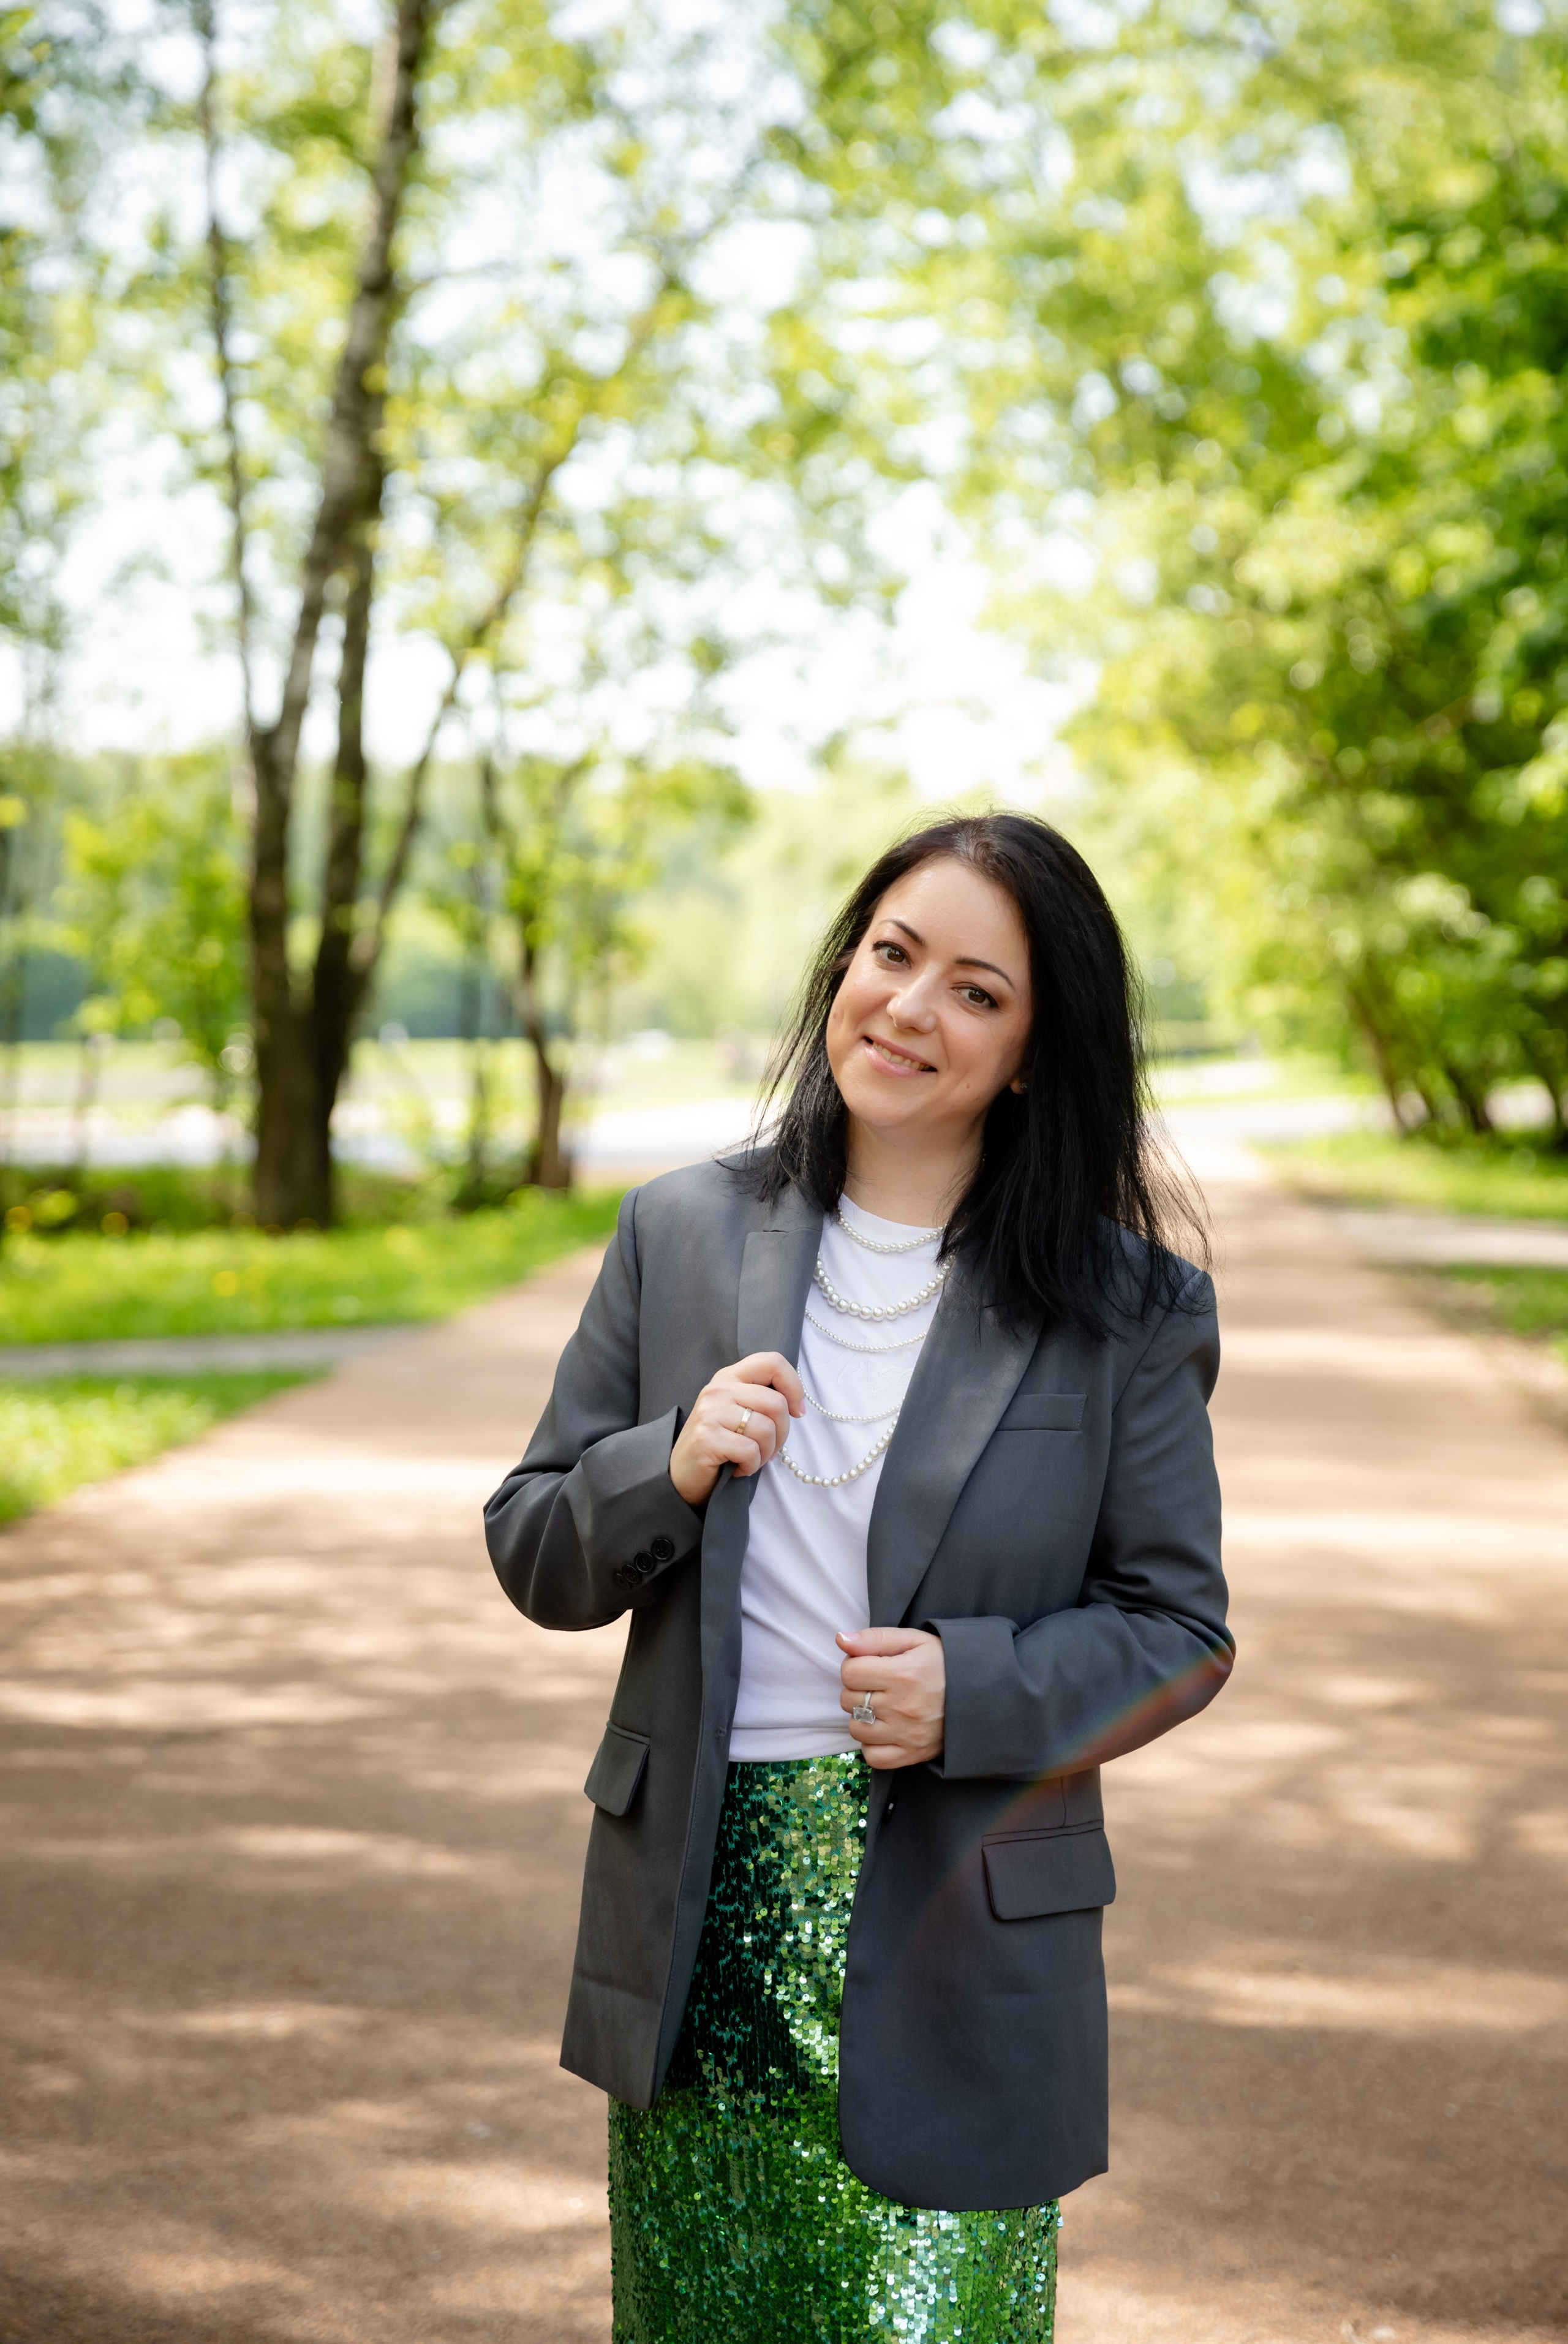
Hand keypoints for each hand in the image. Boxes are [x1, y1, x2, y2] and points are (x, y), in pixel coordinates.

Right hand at [669, 1350, 804, 1506]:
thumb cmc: (719, 1443)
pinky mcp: (706, 1437)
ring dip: (766, 1453)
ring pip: (766, 1429)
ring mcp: (710, 1412)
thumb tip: (797, 1405)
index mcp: (729, 1377)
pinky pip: (750, 1451)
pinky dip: (751, 1466)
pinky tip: (739, 1468)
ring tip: (751, 1459)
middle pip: (776, 1402)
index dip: (794, 1386)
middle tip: (769, 1448)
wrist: (682, 1474)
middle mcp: (718, 1389)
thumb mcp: (739, 1412)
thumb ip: (761, 1399)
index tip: (796, 1411)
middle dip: (782, 1433)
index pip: (772, 1362)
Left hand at [837, 1627, 944, 1769]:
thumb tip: (841, 1640)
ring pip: (856, 1729)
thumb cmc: (943, 1662)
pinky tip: (884, 1729)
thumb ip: (875, 1638)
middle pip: (849, 1700)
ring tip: (882, 1707)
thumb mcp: (914, 1640)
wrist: (980, 1692)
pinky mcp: (912, 1754)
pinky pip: (872, 1756)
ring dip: (862, 1717)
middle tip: (878, 1685)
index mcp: (904, 1674)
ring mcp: (908, 1734)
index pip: (850, 1672)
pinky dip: (872, 1744)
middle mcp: (904, 1707)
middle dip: (857, 1689)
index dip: (854, 1666)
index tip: (870, 1666)